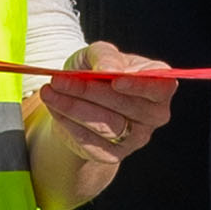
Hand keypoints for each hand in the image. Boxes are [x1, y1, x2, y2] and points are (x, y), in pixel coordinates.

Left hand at [35, 44, 181, 172]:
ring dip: (72, 107)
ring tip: (49, 92)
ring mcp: (136, 138)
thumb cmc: (97, 72)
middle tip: (58, 80)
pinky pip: (90, 140)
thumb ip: (105, 55)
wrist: (82, 101)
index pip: (161, 87)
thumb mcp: (99, 54)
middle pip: (126, 106)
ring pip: (105, 124)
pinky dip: (67, 122)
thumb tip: (108, 69)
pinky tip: (55, 108)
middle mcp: (154, 114)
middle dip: (88, 92)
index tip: (114, 80)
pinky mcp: (114, 155)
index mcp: (159, 86)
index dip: (140, 86)